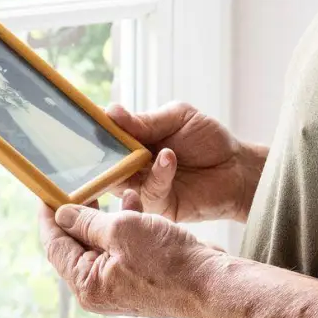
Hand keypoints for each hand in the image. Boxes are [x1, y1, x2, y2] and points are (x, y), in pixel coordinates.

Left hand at [39, 191, 225, 317]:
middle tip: (78, 184)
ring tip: (112, 189)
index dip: (48, 215)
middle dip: (79, 213)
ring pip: (101, 243)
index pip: (54, 245)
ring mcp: (119, 285)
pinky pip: (121, 248)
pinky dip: (124, 226)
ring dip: (105, 216)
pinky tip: (135, 204)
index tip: (45, 191)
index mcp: (87, 284)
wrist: (210, 282)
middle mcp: (99, 289)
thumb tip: (62, 214)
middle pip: (75, 244)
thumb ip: (87, 221)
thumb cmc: (168, 261)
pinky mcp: (138, 278)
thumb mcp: (121, 230)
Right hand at [106, 102, 264, 222]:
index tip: (80, 121)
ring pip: (122, 182)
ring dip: (132, 165)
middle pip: (105, 164)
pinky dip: (158, 174)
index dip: (92, 130)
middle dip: (103, 154)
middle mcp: (134, 166)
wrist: (237, 167)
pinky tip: (169, 158)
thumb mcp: (177, 118)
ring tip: (153, 148)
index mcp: (134, 142)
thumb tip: (112, 112)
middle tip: (103, 142)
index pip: (105, 137)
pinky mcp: (161, 206)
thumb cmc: (207, 139)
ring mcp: (145, 187)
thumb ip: (145, 121)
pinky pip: (150, 193)